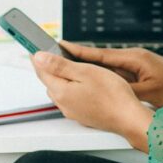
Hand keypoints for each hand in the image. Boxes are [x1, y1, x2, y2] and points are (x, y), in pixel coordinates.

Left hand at [32, 51, 153, 148]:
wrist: (128, 118)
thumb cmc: (112, 94)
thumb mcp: (85, 71)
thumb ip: (59, 65)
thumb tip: (38, 57)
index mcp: (61, 91)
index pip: (41, 70)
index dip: (37, 56)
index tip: (34, 45)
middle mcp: (63, 104)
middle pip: (49, 80)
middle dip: (48, 66)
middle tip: (51, 51)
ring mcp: (72, 111)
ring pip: (59, 89)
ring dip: (59, 76)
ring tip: (66, 63)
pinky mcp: (81, 115)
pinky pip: (69, 97)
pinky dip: (69, 86)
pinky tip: (80, 81)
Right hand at [56, 41, 162, 107]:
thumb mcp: (150, 93)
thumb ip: (127, 91)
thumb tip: (106, 89)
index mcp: (134, 58)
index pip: (101, 54)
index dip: (79, 51)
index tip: (61, 45)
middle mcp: (132, 58)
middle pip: (99, 58)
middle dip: (78, 57)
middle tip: (55, 55)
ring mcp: (135, 64)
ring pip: (106, 67)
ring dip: (88, 66)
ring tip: (66, 66)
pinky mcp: (138, 72)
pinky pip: (115, 73)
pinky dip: (101, 75)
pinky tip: (91, 80)